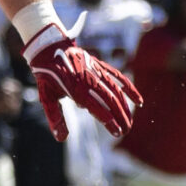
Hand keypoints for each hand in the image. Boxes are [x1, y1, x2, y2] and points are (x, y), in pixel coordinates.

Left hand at [23, 22, 138, 138]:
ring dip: (125, 107)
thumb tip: (61, 138)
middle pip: (110, 100)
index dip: (109, 121)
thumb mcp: (46, 96)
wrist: (49, 48)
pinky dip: (129, 88)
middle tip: (126, 131)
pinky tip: (139, 101)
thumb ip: (55, 117)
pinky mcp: (100, 65)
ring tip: (130, 122)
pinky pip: (118, 77)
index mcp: (75, 89)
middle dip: (121, 117)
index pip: (96, 108)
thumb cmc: (47, 76)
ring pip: (116, 90)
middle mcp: (88, 79)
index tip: (117, 132)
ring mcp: (96, 71)